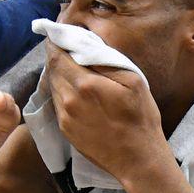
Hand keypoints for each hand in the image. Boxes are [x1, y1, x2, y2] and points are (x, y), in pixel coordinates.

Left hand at [45, 43, 170, 180]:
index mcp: (85, 84)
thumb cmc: (141, 118)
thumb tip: (84, 45)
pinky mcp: (65, 130)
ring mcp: (64, 117)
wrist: (138, 160)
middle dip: (56, 55)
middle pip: (52, 69)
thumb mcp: (133, 81)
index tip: (57, 32)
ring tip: (72, 67)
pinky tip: (77, 90)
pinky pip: (57, 103)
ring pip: (53, 86)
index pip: (57, 55)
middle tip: (65, 46)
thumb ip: (105, 61)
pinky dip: (62, 91)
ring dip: (58, 73)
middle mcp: (68, 100)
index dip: (55, 41)